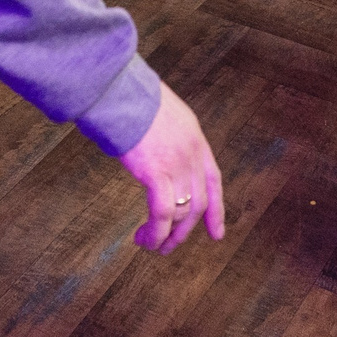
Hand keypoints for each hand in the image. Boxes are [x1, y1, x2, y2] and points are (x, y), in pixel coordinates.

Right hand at [117, 86, 224, 252]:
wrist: (120, 91)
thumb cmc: (131, 98)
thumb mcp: (162, 114)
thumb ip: (166, 136)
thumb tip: (154, 154)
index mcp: (195, 138)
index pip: (213, 180)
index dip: (216, 210)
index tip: (216, 232)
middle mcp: (191, 154)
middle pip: (198, 203)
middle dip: (185, 230)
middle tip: (170, 246)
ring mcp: (177, 164)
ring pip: (181, 214)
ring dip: (167, 236)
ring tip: (152, 246)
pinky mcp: (157, 174)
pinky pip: (162, 213)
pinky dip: (155, 232)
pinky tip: (144, 238)